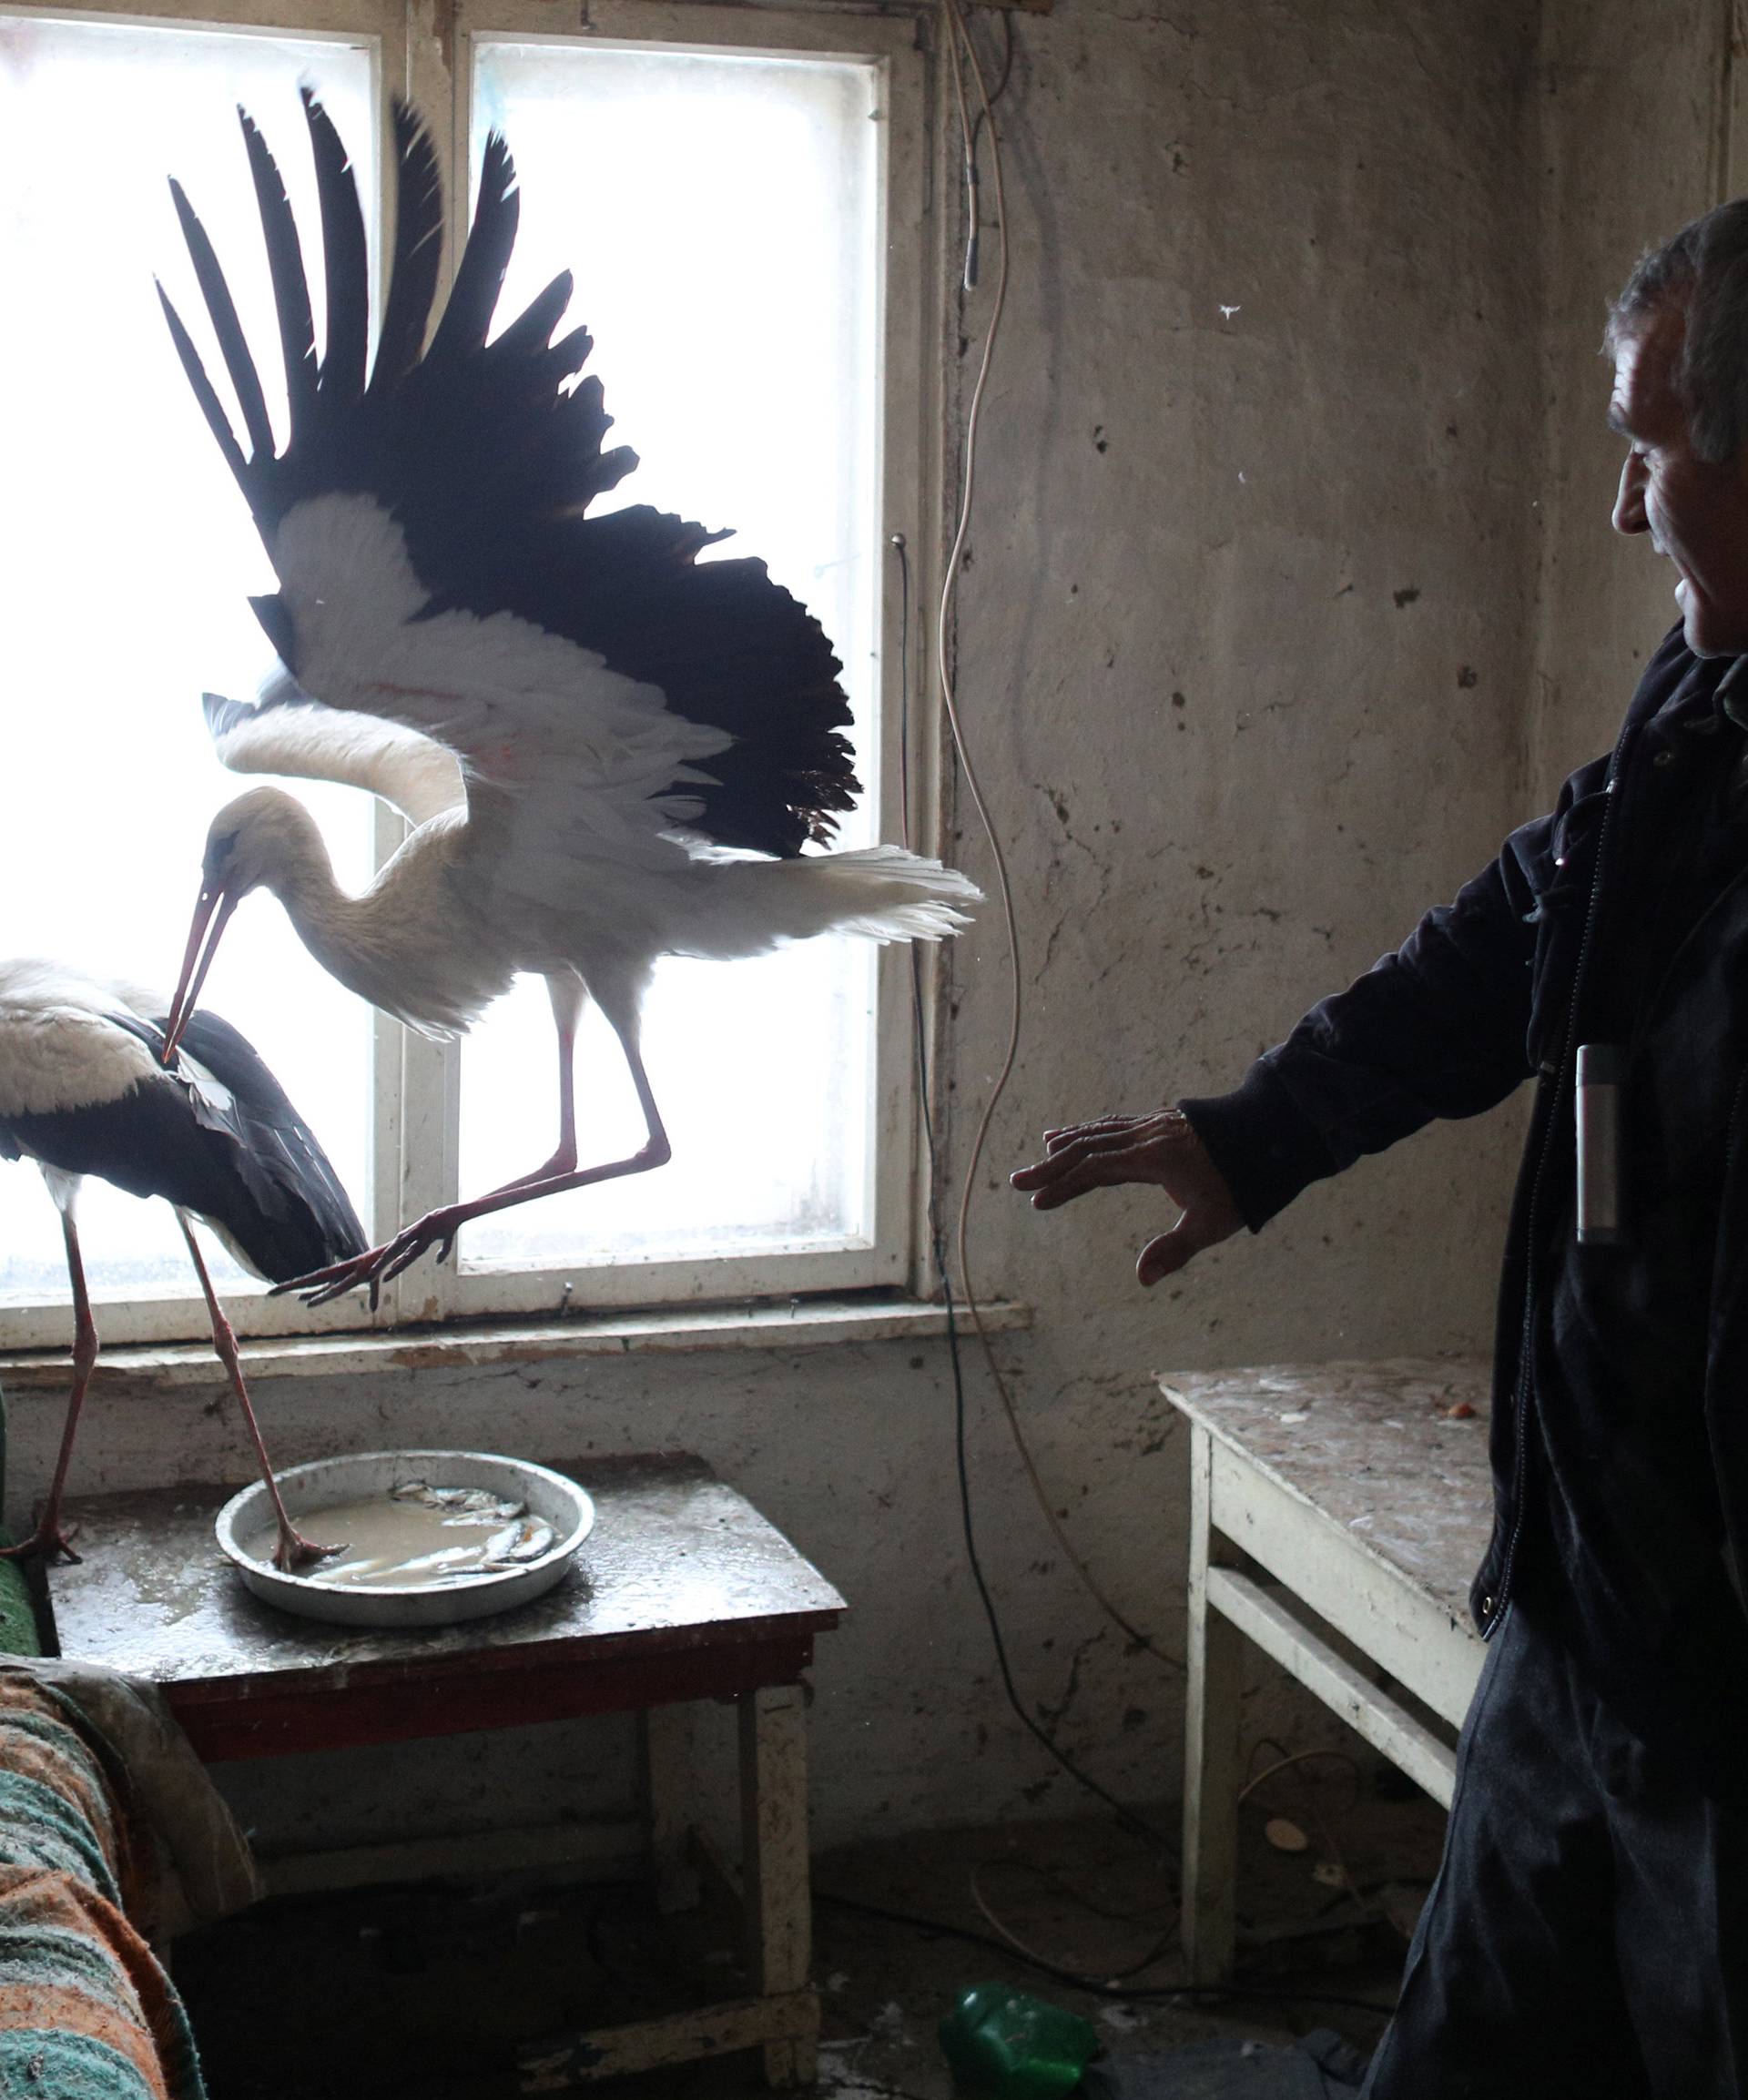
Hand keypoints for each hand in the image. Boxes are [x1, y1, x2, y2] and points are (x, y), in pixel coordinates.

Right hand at [1010, 1107, 1242, 1285]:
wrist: (1270, 1136)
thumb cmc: (1241, 1184)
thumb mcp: (1211, 1223)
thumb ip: (1175, 1249)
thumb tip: (1141, 1278)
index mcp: (1152, 1159)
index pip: (1095, 1171)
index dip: (1064, 1186)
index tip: (1039, 1202)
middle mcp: (1146, 1137)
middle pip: (1088, 1147)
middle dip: (1052, 1165)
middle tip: (1018, 1180)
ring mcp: (1154, 1127)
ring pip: (1101, 1132)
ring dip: (1070, 1142)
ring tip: (1045, 1146)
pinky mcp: (1163, 1124)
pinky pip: (1117, 1126)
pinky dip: (1094, 1131)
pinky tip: (1089, 1136)